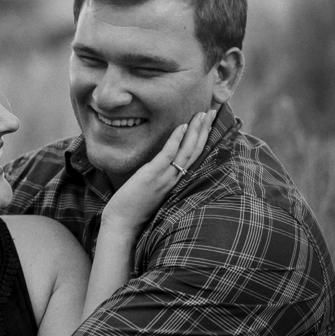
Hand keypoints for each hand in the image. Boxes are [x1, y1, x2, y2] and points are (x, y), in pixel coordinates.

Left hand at [102, 110, 215, 233]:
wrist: (122, 225)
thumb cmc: (135, 209)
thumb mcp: (153, 190)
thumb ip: (161, 177)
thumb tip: (162, 164)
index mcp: (178, 182)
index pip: (196, 157)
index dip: (204, 139)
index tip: (209, 122)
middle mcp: (176, 180)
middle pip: (196, 151)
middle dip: (205, 130)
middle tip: (212, 110)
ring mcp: (165, 178)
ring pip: (187, 152)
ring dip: (195, 131)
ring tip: (202, 114)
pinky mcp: (152, 176)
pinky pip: (168, 155)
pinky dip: (176, 140)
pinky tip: (181, 126)